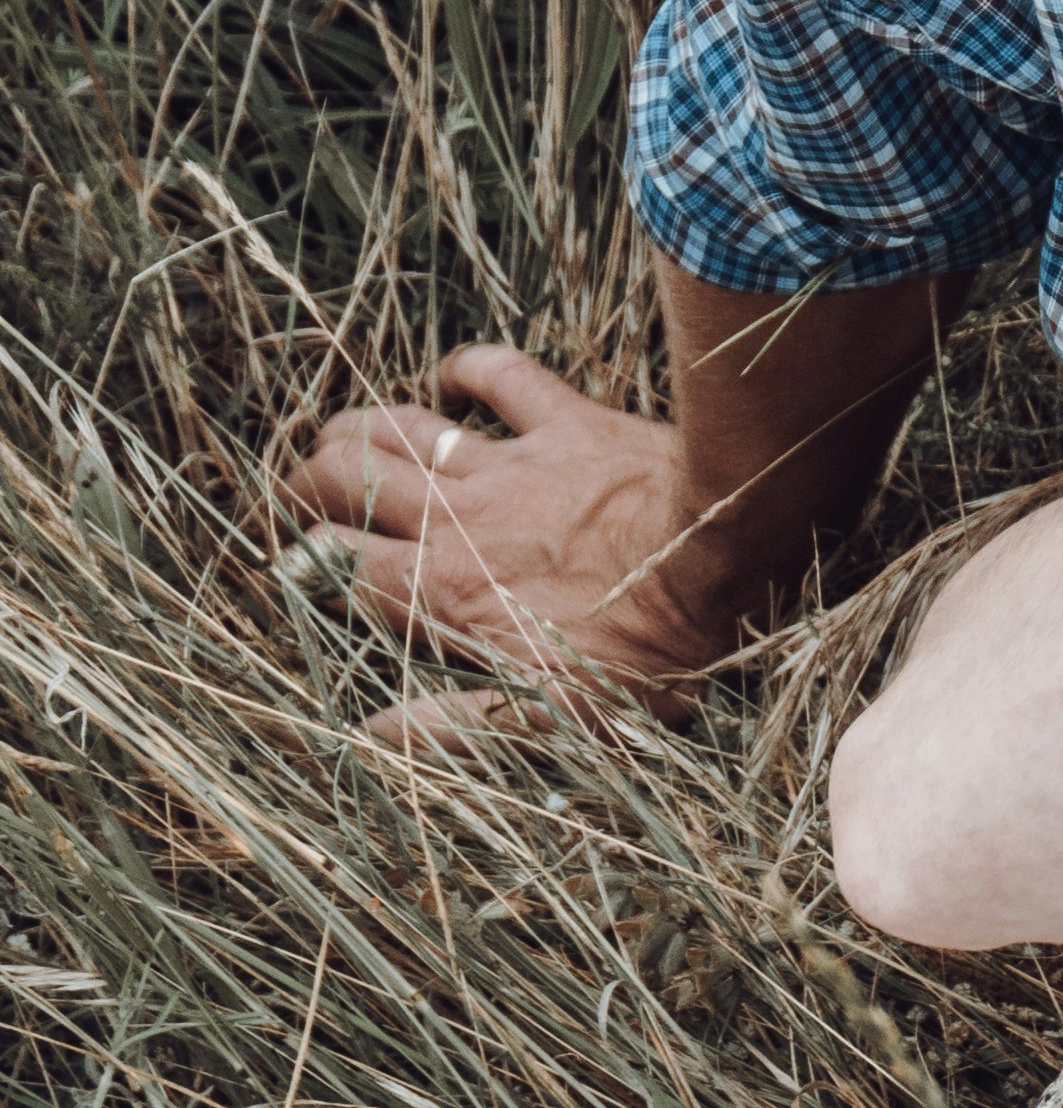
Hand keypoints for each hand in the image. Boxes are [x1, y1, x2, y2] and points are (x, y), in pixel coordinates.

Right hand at [285, 343, 736, 708]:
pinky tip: (453, 375)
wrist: (725, 555)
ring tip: (339, 437)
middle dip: (308, 483)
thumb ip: (454, 726)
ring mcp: (512, 462)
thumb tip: (373, 738)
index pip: (338, 567)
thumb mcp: (550, 717)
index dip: (304, 567)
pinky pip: (503, 377)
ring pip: (404, 426)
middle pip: (349, 481)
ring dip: (361, 426)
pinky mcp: (568, 421)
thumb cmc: (646, 649)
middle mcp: (459, 518)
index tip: (293, 571)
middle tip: (296, 494)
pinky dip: (469, 369)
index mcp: (443, 589)